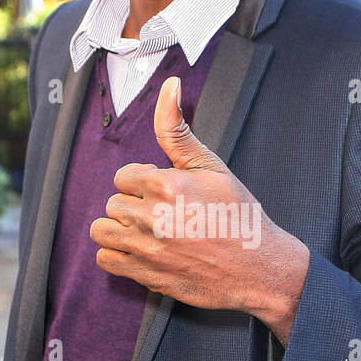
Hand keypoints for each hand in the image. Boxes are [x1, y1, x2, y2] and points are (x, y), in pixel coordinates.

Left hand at [89, 76, 309, 342]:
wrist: (258, 267)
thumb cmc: (238, 214)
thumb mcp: (211, 165)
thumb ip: (177, 129)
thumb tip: (169, 85)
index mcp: (165, 184)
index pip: (124, 177)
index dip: (144, 183)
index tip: (166, 193)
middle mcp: (150, 216)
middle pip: (113, 203)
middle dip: (133, 206)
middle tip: (163, 214)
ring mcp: (145, 248)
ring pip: (102, 230)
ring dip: (119, 229)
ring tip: (146, 232)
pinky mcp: (144, 275)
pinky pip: (105, 259)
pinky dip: (117, 255)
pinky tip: (140, 250)